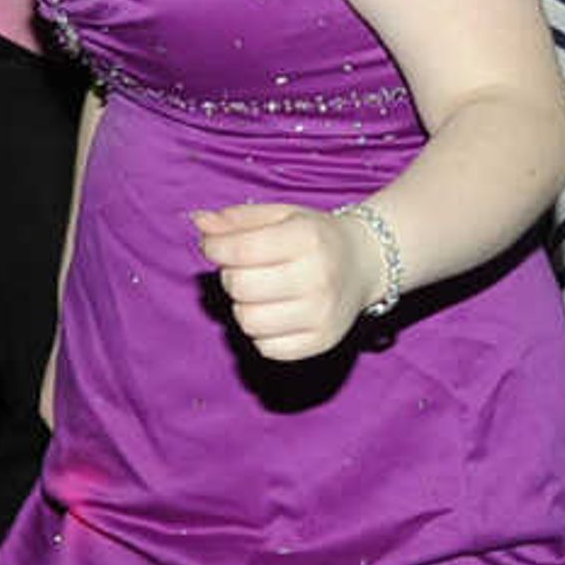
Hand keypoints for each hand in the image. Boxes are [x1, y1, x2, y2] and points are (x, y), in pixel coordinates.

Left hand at [194, 201, 381, 363]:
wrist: (365, 264)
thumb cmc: (315, 238)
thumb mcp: (281, 216)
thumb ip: (237, 219)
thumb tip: (200, 223)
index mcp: (307, 238)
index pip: (241, 250)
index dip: (215, 249)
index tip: (215, 247)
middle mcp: (318, 277)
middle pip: (240, 286)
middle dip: (231, 277)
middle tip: (245, 270)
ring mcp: (322, 314)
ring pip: (248, 320)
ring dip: (244, 307)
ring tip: (261, 293)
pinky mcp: (321, 341)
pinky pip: (266, 348)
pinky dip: (261, 333)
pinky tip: (275, 314)